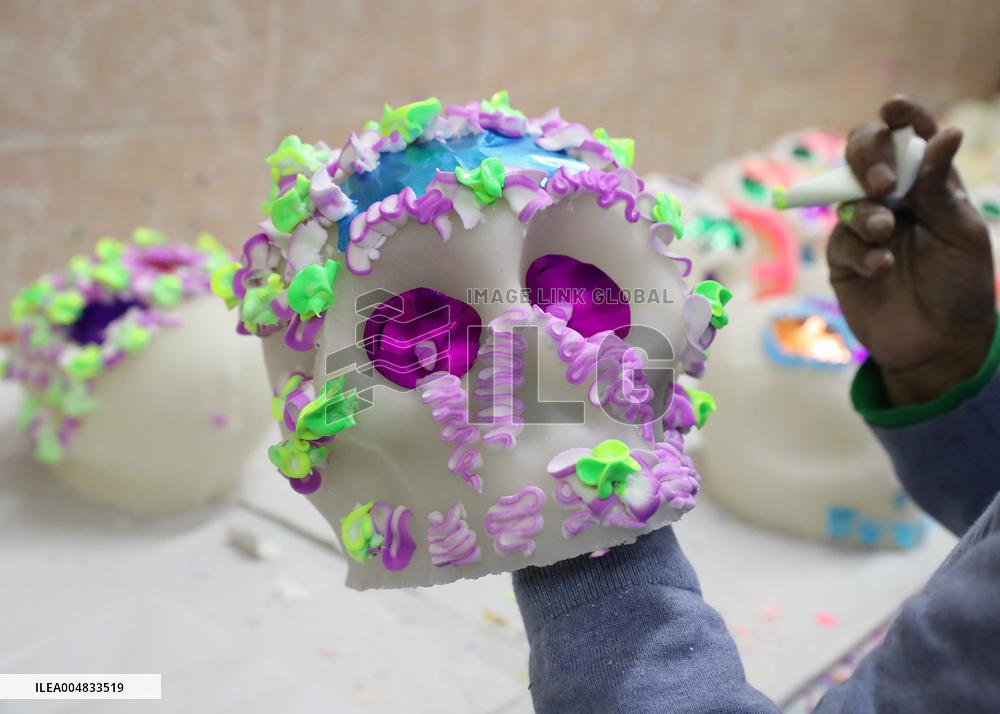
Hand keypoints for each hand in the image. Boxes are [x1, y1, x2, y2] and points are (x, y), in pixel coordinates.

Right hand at [827, 95, 995, 406]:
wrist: (940, 345)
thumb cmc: (961, 287)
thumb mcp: (962, 234)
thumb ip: (942, 188)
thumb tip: (943, 134)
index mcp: (929, 183)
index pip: (910, 138)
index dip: (901, 117)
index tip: (895, 108)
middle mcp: (893, 199)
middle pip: (864, 154)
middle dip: (868, 158)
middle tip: (883, 183)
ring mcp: (864, 228)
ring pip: (847, 197)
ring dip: (865, 210)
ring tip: (885, 233)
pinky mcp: (844, 260)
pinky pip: (841, 241)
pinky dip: (860, 250)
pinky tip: (882, 267)